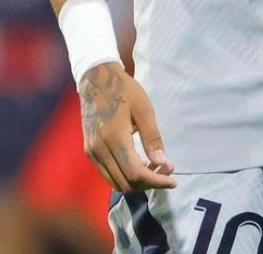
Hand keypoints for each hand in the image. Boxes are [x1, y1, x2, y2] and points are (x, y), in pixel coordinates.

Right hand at [78, 62, 175, 191]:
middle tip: (165, 171)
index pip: (136, 173)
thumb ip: (152, 138)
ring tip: (154, 168)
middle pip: (125, 183)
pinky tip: (138, 163)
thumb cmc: (124, 90)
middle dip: (148, 183)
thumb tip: (163, 163)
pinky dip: (124, 175)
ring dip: (136, 182)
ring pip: (115, 182)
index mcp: (114, 138)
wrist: (96, 79)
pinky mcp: (89, 151)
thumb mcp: (144, 109)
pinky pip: (107, 173)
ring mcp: (92, 152)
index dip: (156, 181)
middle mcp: (99, 150)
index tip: (173, 181)